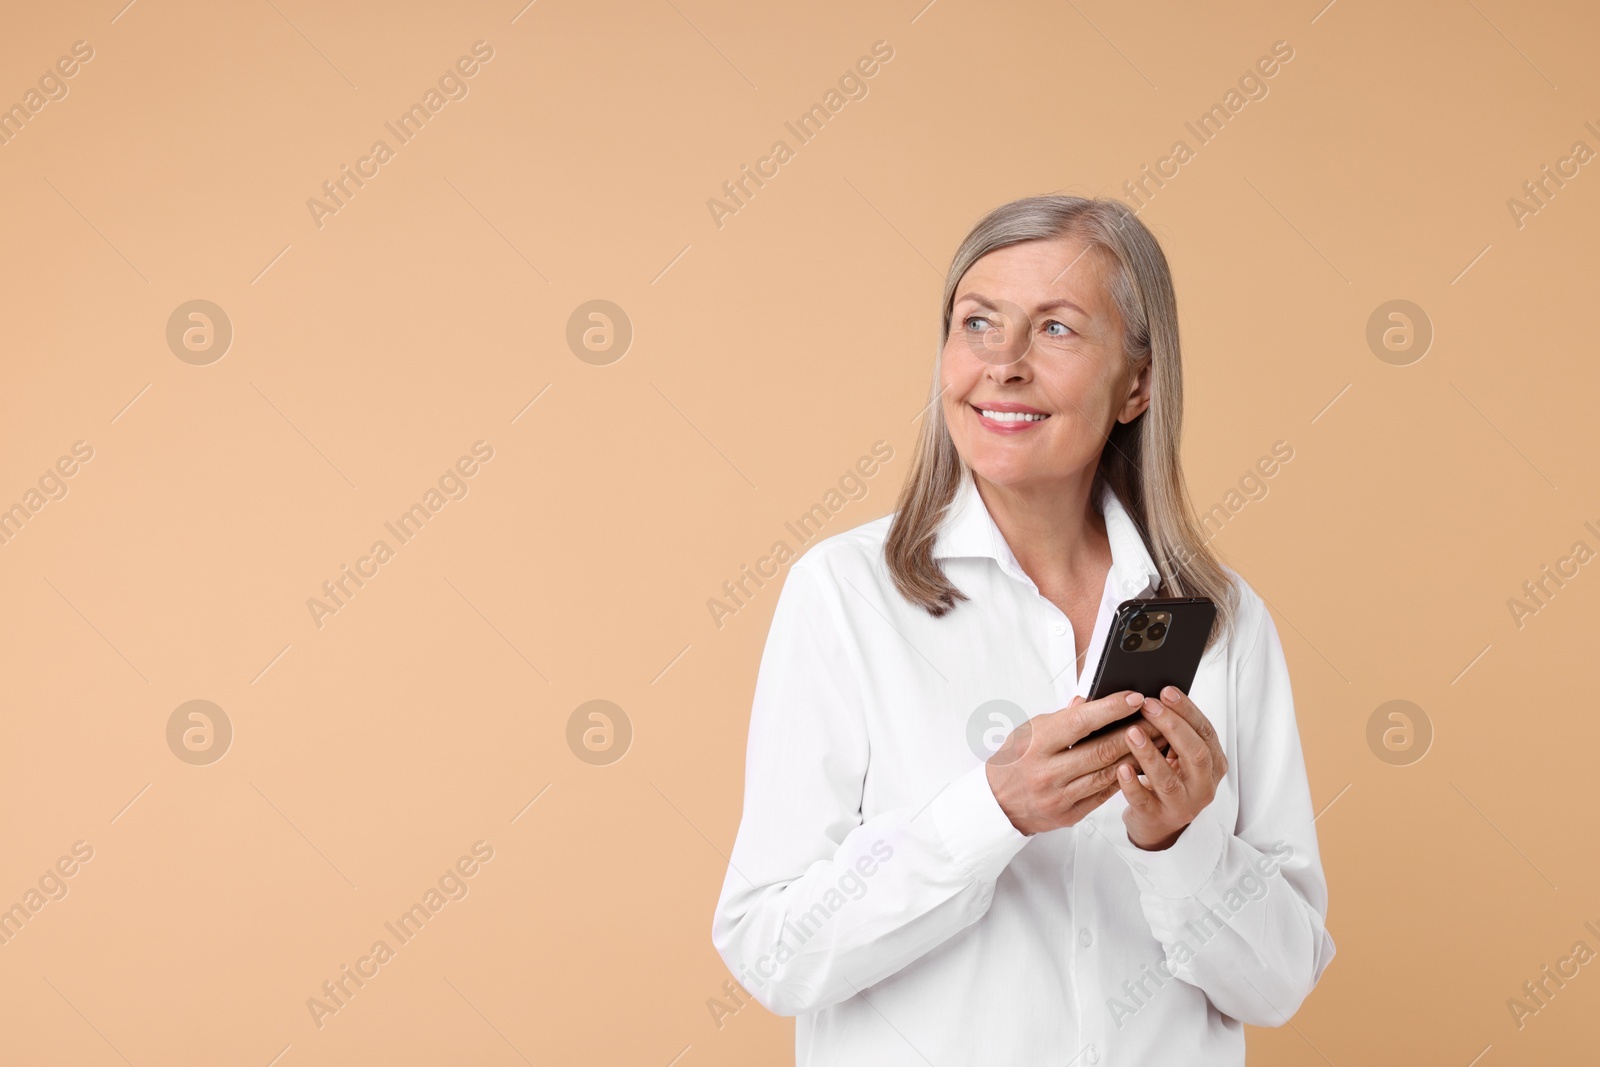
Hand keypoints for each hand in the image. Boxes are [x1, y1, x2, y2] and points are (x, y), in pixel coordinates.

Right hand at [986, 691, 1162, 835]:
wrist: (997, 802)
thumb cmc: (1014, 759)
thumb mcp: (1030, 729)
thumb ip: (1063, 718)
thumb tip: (1091, 702)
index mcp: (1036, 744)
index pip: (1080, 722)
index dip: (1111, 709)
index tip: (1135, 698)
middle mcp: (1047, 771)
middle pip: (1102, 750)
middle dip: (1136, 733)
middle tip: (1159, 719)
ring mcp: (1059, 796)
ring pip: (1108, 774)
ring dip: (1137, 756)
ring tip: (1158, 741)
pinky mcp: (1069, 814)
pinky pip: (1104, 794)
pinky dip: (1125, 777)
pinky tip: (1140, 765)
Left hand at [1118, 686, 1227, 849]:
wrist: (1158, 822)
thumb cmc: (1167, 778)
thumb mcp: (1177, 754)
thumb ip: (1170, 729)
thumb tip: (1146, 694)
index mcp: (1213, 763)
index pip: (1205, 731)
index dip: (1186, 709)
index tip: (1166, 691)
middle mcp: (1203, 784)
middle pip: (1194, 752)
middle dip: (1171, 726)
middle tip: (1147, 705)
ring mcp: (1182, 804)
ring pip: (1169, 779)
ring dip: (1149, 753)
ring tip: (1131, 732)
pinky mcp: (1158, 817)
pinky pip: (1144, 800)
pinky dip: (1132, 784)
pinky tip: (1121, 768)